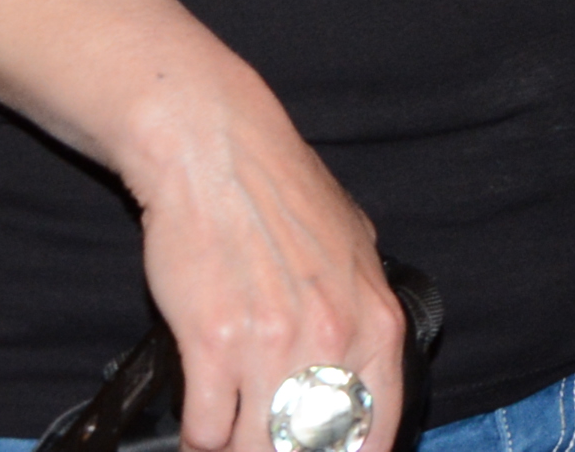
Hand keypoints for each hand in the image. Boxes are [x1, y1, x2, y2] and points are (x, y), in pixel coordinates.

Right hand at [125, 75, 408, 451]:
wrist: (217, 152)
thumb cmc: (281, 194)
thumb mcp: (353, 247)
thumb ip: (361, 308)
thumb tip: (361, 356)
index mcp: (375, 321)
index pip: (377, 430)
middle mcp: (332, 340)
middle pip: (311, 449)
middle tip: (265, 443)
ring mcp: (272, 346)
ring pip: (254, 447)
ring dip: (238, 448)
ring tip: (229, 437)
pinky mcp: (212, 343)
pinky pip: (206, 428)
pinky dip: (199, 436)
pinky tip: (198, 426)